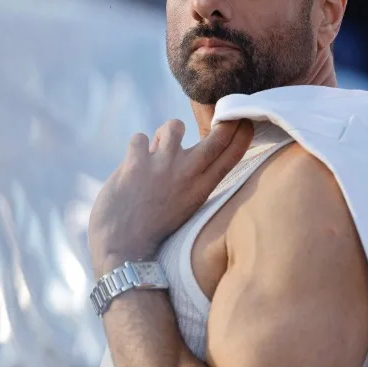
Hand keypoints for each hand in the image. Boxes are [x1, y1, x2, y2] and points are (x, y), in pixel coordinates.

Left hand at [88, 119, 252, 275]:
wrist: (123, 250)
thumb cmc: (152, 227)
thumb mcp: (183, 205)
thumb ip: (186, 175)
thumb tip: (180, 143)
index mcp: (201, 189)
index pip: (231, 156)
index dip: (241, 134)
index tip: (244, 121)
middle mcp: (187, 174)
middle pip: (217, 137)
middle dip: (225, 122)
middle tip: (223, 116)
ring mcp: (163, 165)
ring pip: (174, 125)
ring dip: (165, 134)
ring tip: (156, 152)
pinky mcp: (137, 163)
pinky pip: (139, 138)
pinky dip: (136, 150)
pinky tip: (132, 166)